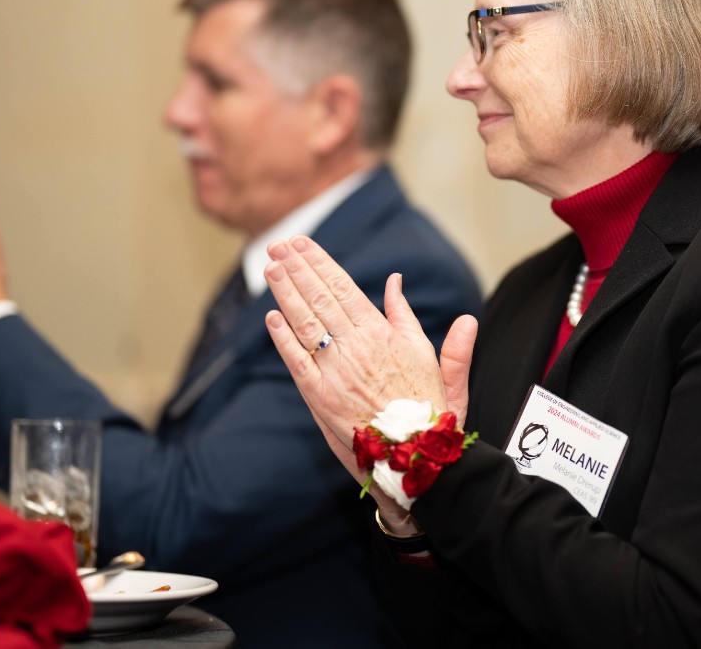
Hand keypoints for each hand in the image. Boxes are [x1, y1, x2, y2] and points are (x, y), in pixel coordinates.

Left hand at [262, 234, 478, 449]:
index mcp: (382, 334)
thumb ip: (408, 315)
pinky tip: (271, 317)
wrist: (415, 455)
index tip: (303, 244)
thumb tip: (396, 280)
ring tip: (271, 268)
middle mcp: (355, 348)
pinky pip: (296, 361)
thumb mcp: (429, 355)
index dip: (320, 264)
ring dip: (285, 293)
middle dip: (297, 269)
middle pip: (319, 299)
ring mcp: (335, 372)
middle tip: (279, 245)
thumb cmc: (426, 406)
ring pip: (304, 323)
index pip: (343, 288)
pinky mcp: (320, 397)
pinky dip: (282, 337)